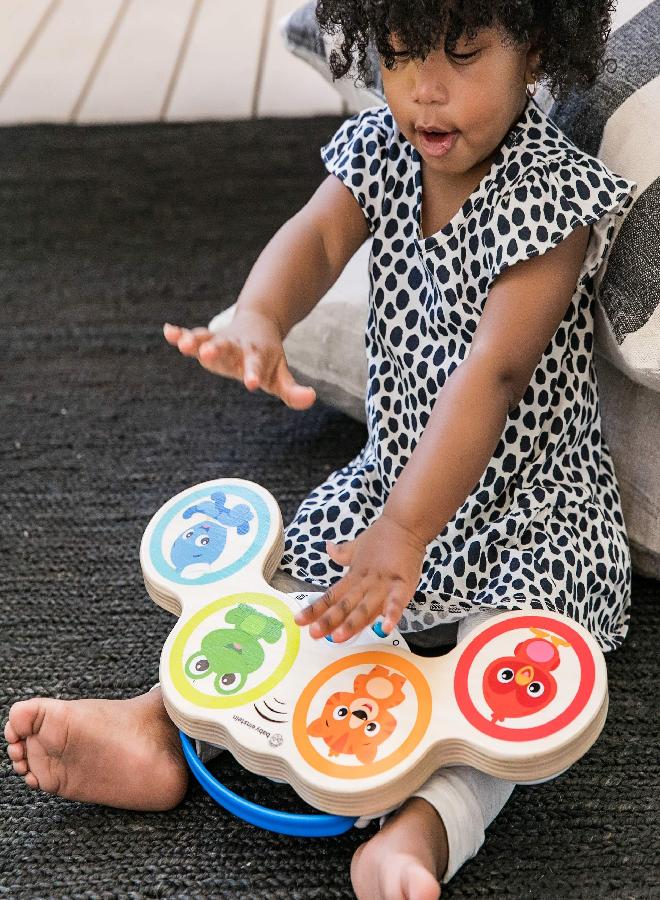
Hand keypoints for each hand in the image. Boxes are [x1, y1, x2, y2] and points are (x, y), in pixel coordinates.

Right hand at [163, 312, 315, 409]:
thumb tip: (311, 398)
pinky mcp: (206, 338)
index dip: (254, 374)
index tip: (252, 384)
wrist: (258, 324)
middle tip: (207, 354)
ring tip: (182, 344)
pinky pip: (192, 334)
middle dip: (216, 350)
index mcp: (257, 356)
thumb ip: (292, 390)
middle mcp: (237, 347)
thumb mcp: (281, 375)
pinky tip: (167, 331)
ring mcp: (220, 341)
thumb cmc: (269, 358)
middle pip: (226, 348)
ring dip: (194, 340)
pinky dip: (179, 333)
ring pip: (206, 338)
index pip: (256, 366)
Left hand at [294, 513, 425, 641]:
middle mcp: (365, 583)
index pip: (331, 596)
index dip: (315, 609)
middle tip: (315, 634)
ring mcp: (383, 585)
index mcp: (354, 576)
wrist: (405, 524)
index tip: (299, 621)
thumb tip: (327, 547)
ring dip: (352, 623)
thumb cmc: (383, 536)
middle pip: (344, 605)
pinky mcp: (402, 584)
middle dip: (329, 621)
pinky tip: (385, 628)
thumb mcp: (358, 546)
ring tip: (339, 637)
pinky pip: (396, 602)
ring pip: (365, 607)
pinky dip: (391, 614)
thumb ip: (342, 552)